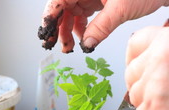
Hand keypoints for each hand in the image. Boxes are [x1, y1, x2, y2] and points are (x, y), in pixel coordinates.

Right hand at [38, 0, 168, 52]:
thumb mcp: (120, 10)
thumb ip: (101, 27)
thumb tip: (86, 44)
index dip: (50, 16)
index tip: (47, 34)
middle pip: (62, 6)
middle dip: (57, 26)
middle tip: (54, 45)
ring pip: (70, 11)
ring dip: (67, 30)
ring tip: (69, 47)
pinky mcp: (97, 0)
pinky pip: (82, 13)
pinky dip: (80, 27)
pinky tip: (82, 38)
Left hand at [125, 26, 168, 109]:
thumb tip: (155, 61)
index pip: (134, 43)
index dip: (133, 58)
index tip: (137, 68)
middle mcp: (158, 57)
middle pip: (131, 73)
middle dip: (141, 85)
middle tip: (159, 94)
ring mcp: (154, 83)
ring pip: (135, 97)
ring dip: (149, 105)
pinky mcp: (155, 107)